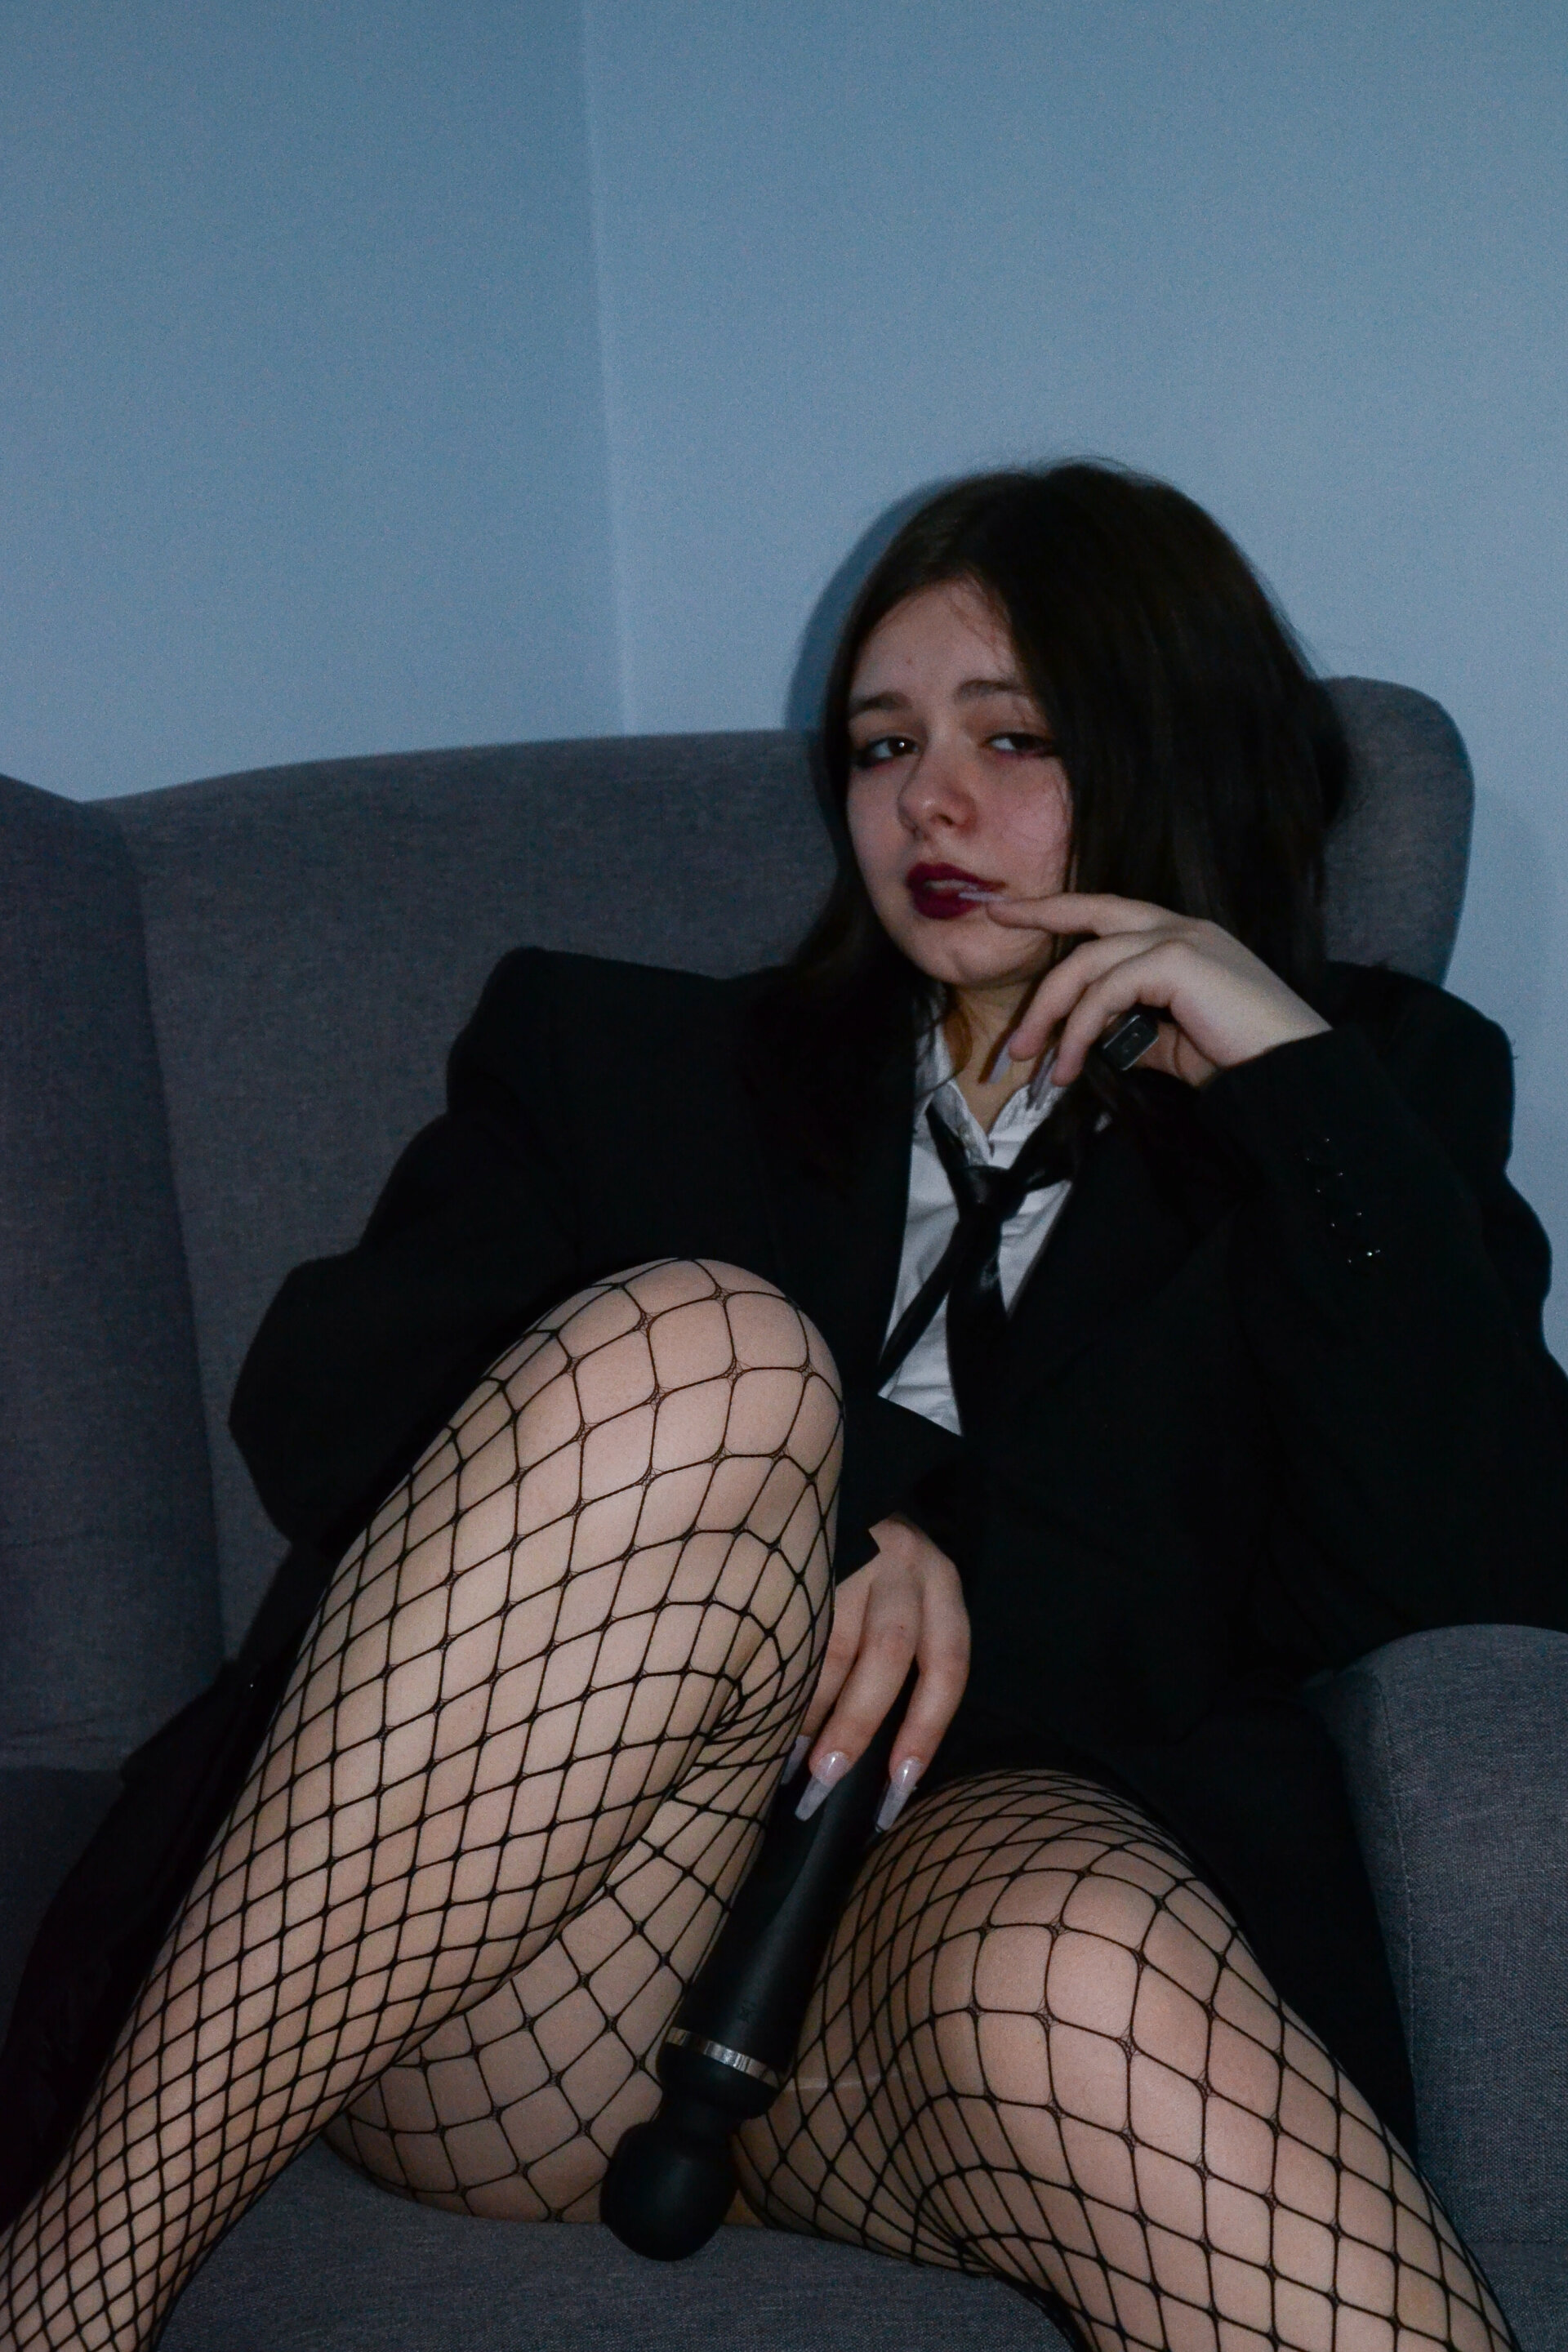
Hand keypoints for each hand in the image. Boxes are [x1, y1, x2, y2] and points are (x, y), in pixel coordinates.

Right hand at [792, 1516, 969, 1832]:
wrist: (826, 1474)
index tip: (899, 1783)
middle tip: (825, 1777)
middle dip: (857, 1722)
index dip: (925, 1729)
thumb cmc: (875, 1565)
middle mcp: (905, 1564)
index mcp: (941, 1584)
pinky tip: (762, 1704)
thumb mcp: (910, 1599)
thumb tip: (876, 1759)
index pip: (946, 1665)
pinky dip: (781, 1668)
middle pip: (888, 1652)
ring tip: (789, 1757)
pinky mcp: (808, 1543)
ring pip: (835, 1639)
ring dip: (811, 1705)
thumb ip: (903, 1657)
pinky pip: (796, 1617)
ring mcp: (853, 1549)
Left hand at [988, 892, 1328, 1086]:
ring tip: (1031, 1061)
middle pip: (1092, 915)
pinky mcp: (1179, 961)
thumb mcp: (1176, 1045)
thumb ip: (1137, 1032)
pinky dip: (1078, 1030)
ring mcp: (1181, 939)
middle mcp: (1182, 927)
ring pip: (1089, 963)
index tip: (1010, 912)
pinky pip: (1105, 992)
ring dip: (1051, 1014)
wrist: (1290, 1073)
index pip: (1110, 915)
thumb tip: (1097, 1042)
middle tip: (995, 930)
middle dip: (1040, 919)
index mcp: (1184, 939)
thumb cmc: (1241, 1062)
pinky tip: (1070, 1066)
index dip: (1060, 909)